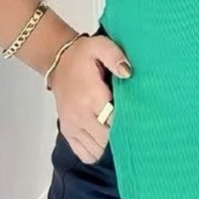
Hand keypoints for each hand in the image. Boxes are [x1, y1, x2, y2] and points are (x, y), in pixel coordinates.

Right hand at [48, 33, 132, 163]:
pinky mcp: (68, 132)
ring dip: (110, 144)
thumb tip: (128, 72)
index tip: (141, 118)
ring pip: (98, 150)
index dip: (130, 123)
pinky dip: (97, 150)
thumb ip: (115, 56)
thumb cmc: (82, 55)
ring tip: (120, 130)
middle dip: (123, 134)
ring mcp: (72, 126)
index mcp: (92, 96)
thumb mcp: (100, 45)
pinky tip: (105, 138)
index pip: (116, 121)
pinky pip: (85, 153)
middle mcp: (81, 115)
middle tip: (134, 124)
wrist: (58, 61)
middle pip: (108, 139)